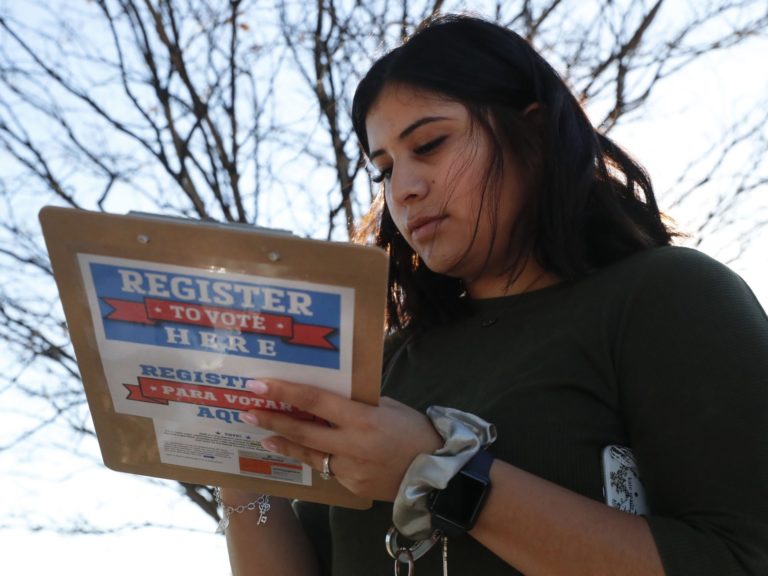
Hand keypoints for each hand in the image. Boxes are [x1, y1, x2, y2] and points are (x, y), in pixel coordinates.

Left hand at [241, 378, 441, 501]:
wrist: (436, 474)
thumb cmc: (413, 430)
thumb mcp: (387, 407)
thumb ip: (356, 404)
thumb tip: (329, 397)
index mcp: (362, 418)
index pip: (314, 401)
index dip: (284, 392)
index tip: (259, 385)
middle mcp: (351, 445)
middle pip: (302, 430)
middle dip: (271, 420)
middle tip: (247, 411)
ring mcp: (349, 469)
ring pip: (309, 454)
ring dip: (284, 443)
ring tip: (263, 435)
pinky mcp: (350, 486)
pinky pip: (329, 468)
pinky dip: (318, 458)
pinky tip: (308, 451)